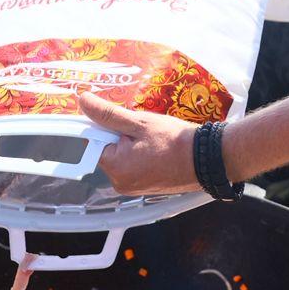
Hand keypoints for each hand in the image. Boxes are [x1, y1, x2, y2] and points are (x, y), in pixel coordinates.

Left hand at [79, 93, 201, 195]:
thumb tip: (83, 102)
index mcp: (116, 167)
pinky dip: (138, 154)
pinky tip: (154, 147)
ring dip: (129, 144)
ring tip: (151, 137)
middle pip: (105, 151)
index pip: (91, 144)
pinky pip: (131, 166)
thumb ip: (108, 114)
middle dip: (117, 135)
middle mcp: (120, 182)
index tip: (116, 118)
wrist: (205, 158)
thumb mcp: (139, 122)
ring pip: (119, 157)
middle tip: (139, 127)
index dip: (100, 127)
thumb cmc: (174, 140)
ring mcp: (132, 186)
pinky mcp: (142, 187)